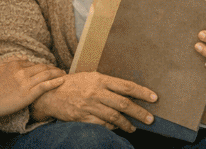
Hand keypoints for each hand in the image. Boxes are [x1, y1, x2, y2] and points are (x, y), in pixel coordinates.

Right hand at [0, 60, 66, 118]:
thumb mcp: (0, 69)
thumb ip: (13, 63)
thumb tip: (25, 59)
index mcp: (15, 65)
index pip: (34, 64)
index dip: (43, 66)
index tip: (48, 69)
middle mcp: (22, 71)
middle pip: (42, 67)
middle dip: (52, 68)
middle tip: (60, 70)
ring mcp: (25, 83)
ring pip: (46, 74)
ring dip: (57, 73)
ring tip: (64, 74)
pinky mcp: (27, 94)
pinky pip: (45, 85)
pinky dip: (55, 82)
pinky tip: (62, 81)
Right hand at [30, 71, 157, 131]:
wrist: (50, 94)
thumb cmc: (74, 84)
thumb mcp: (92, 77)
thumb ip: (109, 84)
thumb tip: (128, 94)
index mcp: (101, 79)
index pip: (126, 86)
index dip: (142, 92)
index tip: (154, 98)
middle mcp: (97, 92)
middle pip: (123, 104)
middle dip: (139, 112)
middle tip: (150, 119)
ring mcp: (89, 106)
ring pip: (114, 117)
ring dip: (127, 124)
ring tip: (134, 127)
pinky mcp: (83, 118)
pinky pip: (102, 125)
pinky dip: (112, 127)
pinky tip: (117, 128)